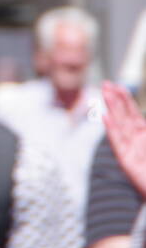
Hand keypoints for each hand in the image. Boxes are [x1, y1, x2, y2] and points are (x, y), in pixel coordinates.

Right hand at [102, 82, 145, 199]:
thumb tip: (144, 117)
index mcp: (144, 136)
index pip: (132, 113)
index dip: (125, 99)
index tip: (117, 86)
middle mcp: (136, 141)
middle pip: (123, 116)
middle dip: (115, 100)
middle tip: (106, 84)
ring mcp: (130, 151)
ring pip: (119, 126)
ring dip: (112, 110)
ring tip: (106, 94)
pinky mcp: (127, 163)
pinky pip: (118, 143)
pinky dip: (111, 130)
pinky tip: (105, 118)